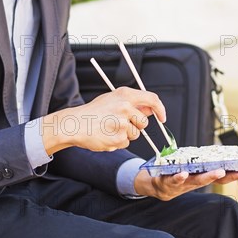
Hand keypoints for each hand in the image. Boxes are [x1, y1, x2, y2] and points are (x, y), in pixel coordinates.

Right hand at [41, 86, 165, 154]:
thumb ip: (132, 103)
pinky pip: (126, 143)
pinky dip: (118, 142)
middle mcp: (125, 107)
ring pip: (135, 134)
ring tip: (110, 129)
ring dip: (126, 134)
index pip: (152, 99)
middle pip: (144, 122)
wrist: (75, 124)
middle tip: (119, 123)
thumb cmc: (94, 112)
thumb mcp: (112, 99)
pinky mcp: (118, 138)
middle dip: (136, 126)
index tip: (162, 118)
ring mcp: (122, 123)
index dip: (160, 109)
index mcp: (124, 94)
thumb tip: (151, 108)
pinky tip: (106, 136)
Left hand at [134, 165, 237, 200]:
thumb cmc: (178, 173)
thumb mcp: (195, 167)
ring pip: (198, 180)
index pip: (227, 174)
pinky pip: (175, 179)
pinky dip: (179, 177)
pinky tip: (183, 173)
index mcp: (205, 175)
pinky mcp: (169, 182)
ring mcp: (184, 183)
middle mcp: (198, 181)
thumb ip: (207, 161)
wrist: (156, 184)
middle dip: (233, 176)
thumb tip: (223, 150)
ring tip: (220, 172)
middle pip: (217, 179)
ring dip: (209, 177)